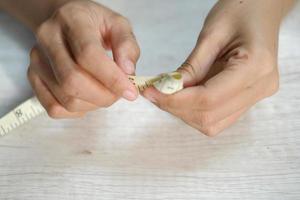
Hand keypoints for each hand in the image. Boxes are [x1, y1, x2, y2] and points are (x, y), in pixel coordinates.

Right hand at [27, 0, 139, 117]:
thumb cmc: (95, 25)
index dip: (112, 79)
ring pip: (66, 99)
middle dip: (104, 96)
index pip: (88, 55)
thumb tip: (127, 71)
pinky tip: (89, 99)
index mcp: (71, 19)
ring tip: (106, 93)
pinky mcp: (34, 78)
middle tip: (119, 94)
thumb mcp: (118, 25)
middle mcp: (48, 38)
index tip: (131, 92)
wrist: (67, 23)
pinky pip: (55, 108)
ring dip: (94, 104)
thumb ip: (127, 46)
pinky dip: (78, 111)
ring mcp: (37, 60)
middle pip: (73, 81)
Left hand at [144, 0, 289, 135]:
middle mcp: (260, 88)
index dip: (175, 100)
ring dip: (184, 112)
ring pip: (212, 123)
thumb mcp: (212, 34)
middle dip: (176, 108)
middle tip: (154, 93)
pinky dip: (195, 110)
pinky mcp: (247, 99)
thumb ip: (191, 66)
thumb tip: (168, 89)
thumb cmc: (240, 11)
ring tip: (166, 93)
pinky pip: (218, 117)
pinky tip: (182, 96)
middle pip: (209, 116)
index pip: (208, 99)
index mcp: (256, 67)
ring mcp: (256, 96)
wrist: (262, 11)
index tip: (151, 92)